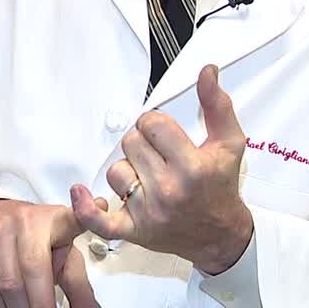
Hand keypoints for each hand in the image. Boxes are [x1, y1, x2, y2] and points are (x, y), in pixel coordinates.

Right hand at [0, 198, 98, 307]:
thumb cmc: (33, 235)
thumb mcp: (63, 252)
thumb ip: (79, 284)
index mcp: (54, 219)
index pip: (75, 220)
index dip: (83, 223)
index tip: (93, 222)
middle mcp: (24, 221)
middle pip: (34, 271)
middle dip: (41, 305)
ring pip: (9, 285)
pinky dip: (1, 307)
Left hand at [70, 64, 252, 274]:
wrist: (220, 235)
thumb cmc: (220, 189)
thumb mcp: (228, 144)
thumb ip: (217, 105)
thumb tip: (206, 73)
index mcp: (192, 167)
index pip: (153, 124)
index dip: (157, 124)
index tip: (165, 134)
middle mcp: (169, 190)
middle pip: (131, 142)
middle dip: (144, 144)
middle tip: (161, 156)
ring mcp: (149, 212)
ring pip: (116, 170)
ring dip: (128, 169)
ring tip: (149, 177)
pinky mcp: (133, 230)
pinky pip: (99, 221)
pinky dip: (86, 208)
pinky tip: (80, 193)